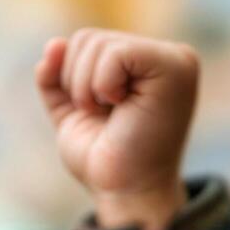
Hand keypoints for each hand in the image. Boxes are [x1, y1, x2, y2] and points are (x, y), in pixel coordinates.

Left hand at [36, 29, 198, 229]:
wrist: (124, 191)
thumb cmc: (103, 157)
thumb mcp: (70, 110)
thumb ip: (57, 76)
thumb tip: (54, 45)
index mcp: (143, 61)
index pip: (84, 41)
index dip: (72, 80)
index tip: (98, 113)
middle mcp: (164, 54)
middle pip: (87, 38)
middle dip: (77, 83)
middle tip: (104, 116)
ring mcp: (174, 58)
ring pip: (97, 43)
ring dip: (87, 89)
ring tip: (113, 114)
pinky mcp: (176, 67)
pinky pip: (115, 52)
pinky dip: (102, 85)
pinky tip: (121, 107)